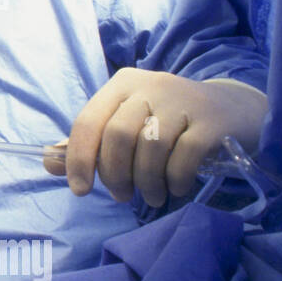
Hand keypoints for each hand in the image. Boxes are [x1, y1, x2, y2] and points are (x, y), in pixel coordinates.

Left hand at [47, 69, 267, 207]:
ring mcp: (182, 101)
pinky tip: (176, 188)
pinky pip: (183, 157)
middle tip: (122, 195)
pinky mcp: (210, 121)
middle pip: (117, 136)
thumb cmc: (168, 121)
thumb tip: (48, 161)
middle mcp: (150, 86)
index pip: (87, 121)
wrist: (233, 111)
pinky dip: (175, 180)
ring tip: (152, 196)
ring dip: (146, 183)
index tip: (80, 190)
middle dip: (114, 175)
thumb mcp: (127, 123)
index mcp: (122, 84)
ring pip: (150, 148)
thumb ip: (89, 142)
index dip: (78, 159)